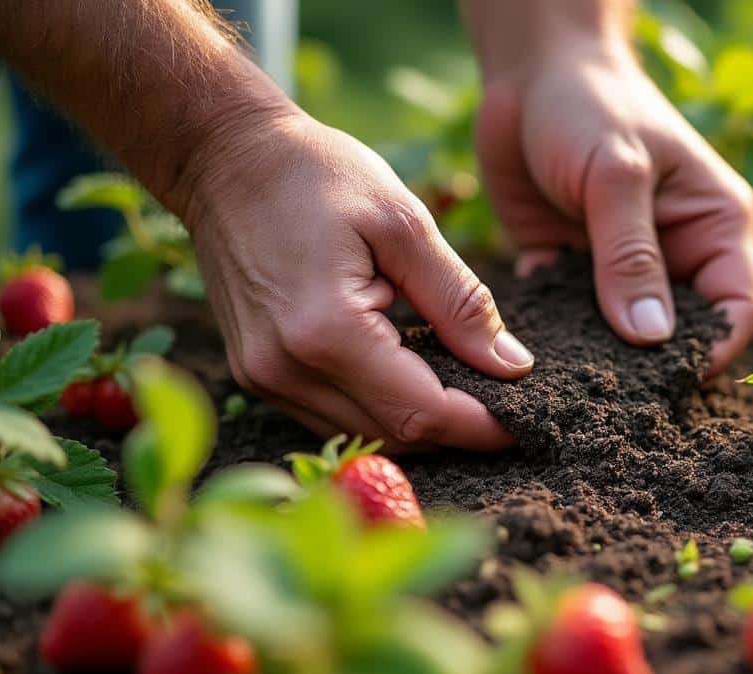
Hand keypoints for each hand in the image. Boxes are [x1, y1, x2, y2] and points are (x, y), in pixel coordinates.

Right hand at [184, 112, 532, 451]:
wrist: (224, 158)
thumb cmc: (318, 175)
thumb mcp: (405, 223)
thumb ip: (461, 301)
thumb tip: (513, 366)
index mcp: (327, 332)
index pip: (422, 412)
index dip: (482, 427)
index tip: (528, 419)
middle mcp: (287, 370)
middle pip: (394, 435)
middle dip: (456, 430)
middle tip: (505, 404)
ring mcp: (264, 378)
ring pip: (363, 434)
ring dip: (418, 422)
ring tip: (464, 388)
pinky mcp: (256, 376)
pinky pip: (332, 416)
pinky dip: (379, 408)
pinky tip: (411, 375)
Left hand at [473, 38, 752, 373]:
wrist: (525, 72)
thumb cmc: (589, 104)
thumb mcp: (615, 175)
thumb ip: (630, 256)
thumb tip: (653, 339)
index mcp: (715, 226)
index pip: (737, 309)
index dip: (714, 350)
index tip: (670, 381)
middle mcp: (677, 254)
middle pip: (683, 333)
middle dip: (654, 366)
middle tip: (613, 399)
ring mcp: (624, 267)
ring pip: (625, 336)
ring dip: (601, 360)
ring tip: (571, 390)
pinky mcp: (572, 271)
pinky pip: (572, 323)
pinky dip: (557, 341)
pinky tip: (533, 359)